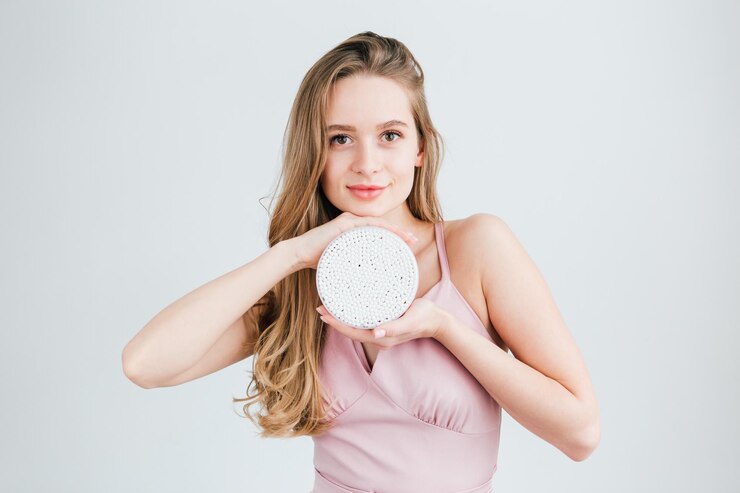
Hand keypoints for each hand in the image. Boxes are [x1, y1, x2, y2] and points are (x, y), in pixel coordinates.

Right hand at [289, 211, 417, 270]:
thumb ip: (353, 268)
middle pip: (382, 227)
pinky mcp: (344, 223)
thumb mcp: (341, 264)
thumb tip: (364, 285)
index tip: (408, 246)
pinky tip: (393, 233)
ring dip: (395, 230)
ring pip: (378, 224)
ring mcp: (349, 222)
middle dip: (399, 233)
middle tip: (414, 242)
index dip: (395, 237)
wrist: (299, 254)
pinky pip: (368, 224)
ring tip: (408, 239)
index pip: (379, 233)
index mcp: (354, 232)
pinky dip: (382, 228)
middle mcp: (353, 224)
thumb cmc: (318, 262)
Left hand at [316, 298, 447, 348]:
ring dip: (341, 318)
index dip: (337, 324)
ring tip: (328, 306)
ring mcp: (380, 332)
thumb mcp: (410, 321)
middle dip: (334, 321)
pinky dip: (351, 315)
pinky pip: (363, 322)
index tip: (324, 313)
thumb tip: (375, 333)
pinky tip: (346, 307)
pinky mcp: (383, 325)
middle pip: (351, 330)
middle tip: (320, 307)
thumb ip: (393, 328)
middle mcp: (378, 337)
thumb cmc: (424, 318)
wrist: (436, 319)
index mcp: (382, 338)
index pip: (353, 332)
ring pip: (355, 327)